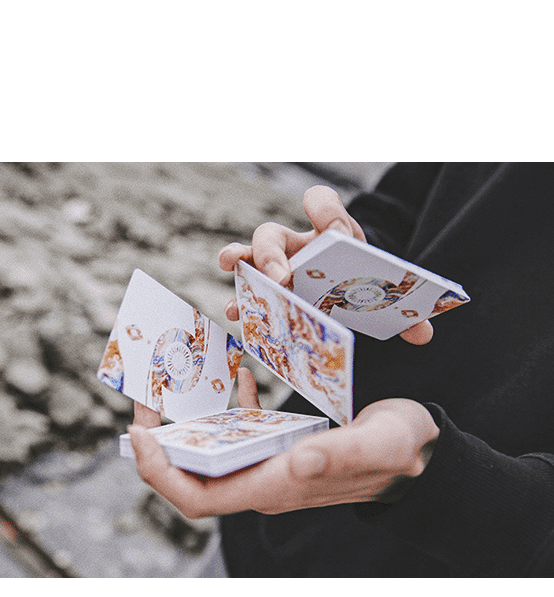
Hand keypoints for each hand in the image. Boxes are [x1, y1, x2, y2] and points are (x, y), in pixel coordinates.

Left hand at [128, 368, 439, 518]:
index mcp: (275, 486)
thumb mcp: (377, 444)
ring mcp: (267, 467)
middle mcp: (262, 482)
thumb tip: (296, 462)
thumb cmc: (400, 449)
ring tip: (172, 388)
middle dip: (158, 446)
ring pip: (208, 456)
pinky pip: (237, 436)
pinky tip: (237, 379)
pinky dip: (227, 410)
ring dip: (185, 428)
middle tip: (143, 402)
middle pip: (190, 478)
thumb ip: (340, 455)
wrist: (417, 452)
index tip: (138, 433)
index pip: (198, 497)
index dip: (160, 472)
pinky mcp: (277, 450)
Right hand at [219, 185, 433, 345]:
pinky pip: (244, 288)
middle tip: (281, 277)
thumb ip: (403, 311)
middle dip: (272, 253)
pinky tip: (236, 312)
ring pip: (248, 254)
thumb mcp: (379, 291)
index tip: (333, 232)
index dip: (324, 210)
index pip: (320, 202)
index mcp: (327, 233)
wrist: (342, 292)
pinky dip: (239, 300)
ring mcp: (274, 265)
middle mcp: (294, 244)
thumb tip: (423, 334)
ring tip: (233, 265)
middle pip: (273, 233)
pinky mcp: (263, 289)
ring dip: (240, 259)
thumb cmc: (358, 284)